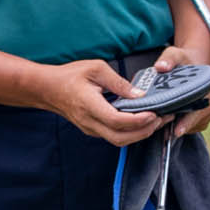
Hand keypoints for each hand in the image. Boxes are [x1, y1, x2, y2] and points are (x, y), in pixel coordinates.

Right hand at [39, 59, 166, 146]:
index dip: (138, 120)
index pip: (117, 121)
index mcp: (89, 105)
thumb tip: (140, 94)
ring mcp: (90, 128)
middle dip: (144, 131)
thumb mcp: (96, 68)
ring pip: (119, 140)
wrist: (47, 89)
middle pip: (121, 138)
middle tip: (162, 119)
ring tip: (156, 121)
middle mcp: (89, 121)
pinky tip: (142, 122)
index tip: (154, 113)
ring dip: (140, 134)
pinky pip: (114, 136)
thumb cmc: (69, 75)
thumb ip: (119, 82)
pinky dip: (131, 132)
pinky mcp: (93, 130)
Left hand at [153, 44, 209, 136]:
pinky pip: (188, 127)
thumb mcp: (174, 54)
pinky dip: (177, 126)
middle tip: (163, 134)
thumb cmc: (182, 60)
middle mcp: (208, 103)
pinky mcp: (198, 117)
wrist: (190, 64)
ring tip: (162, 125)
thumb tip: (161, 67)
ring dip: (176, 127)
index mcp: (205, 90)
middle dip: (178, 128)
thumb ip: (168, 59)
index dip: (188, 122)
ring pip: (190, 127)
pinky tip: (167, 121)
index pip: (199, 111)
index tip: (176, 131)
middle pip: (194, 123)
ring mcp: (203, 111)